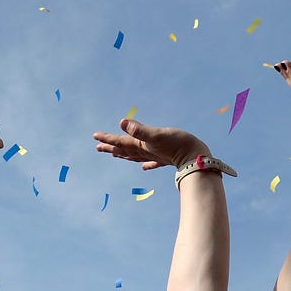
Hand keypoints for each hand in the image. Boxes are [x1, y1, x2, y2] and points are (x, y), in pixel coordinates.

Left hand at [93, 119, 209, 169]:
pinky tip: (144, 167)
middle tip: (98, 147)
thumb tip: (122, 123)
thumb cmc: (177, 144)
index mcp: (141, 146)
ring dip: (124, 155)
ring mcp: (155, 157)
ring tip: (114, 154)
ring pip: (135, 157)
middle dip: (111, 147)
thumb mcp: (156, 134)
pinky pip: (152, 163)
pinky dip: (146, 164)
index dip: (107, 138)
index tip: (95, 136)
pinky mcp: (166, 160)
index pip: (120, 142)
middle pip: (124, 151)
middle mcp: (145, 153)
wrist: (196, 157)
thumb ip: (139, 130)